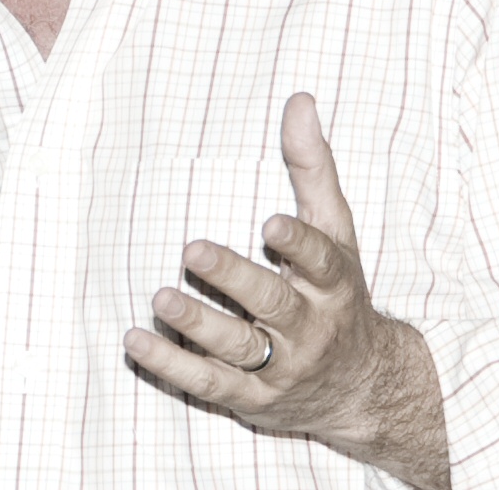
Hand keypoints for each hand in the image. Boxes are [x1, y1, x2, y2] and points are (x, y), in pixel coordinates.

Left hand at [123, 93, 449, 489]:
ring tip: (159, 296)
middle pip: (272, 304)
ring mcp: (280, 368)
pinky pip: (208, 385)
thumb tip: (299, 99)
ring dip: (196, 325)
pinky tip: (136, 341)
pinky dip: (170, 365)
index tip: (270, 224)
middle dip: (234, 280)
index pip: (320, 262)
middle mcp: (310, 328)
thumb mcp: (336, 229)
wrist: (362, 388)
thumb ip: (312, 166)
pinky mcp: (251, 399)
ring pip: (237, 348)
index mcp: (333, 283)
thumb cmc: (337, 291)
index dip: (298, 243)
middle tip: (191, 250)